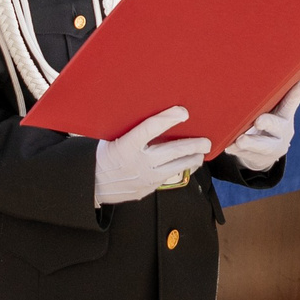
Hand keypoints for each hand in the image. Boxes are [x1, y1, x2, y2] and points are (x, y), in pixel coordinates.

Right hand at [94, 106, 211, 204]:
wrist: (93, 185)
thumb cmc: (104, 157)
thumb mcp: (111, 138)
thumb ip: (131, 130)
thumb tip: (151, 113)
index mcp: (126, 145)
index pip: (149, 128)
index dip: (167, 119)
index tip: (182, 112)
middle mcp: (138, 162)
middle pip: (173, 151)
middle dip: (194, 144)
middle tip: (206, 140)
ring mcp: (145, 177)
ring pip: (177, 167)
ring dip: (192, 159)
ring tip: (201, 153)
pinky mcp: (148, 188)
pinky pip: (169, 178)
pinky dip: (181, 169)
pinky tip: (188, 164)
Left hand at [228, 81, 299, 170]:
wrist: (266, 153)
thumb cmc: (271, 124)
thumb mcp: (280, 113)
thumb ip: (286, 99)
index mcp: (285, 118)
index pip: (290, 105)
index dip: (294, 97)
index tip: (299, 86)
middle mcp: (281, 134)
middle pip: (276, 127)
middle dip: (267, 122)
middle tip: (258, 121)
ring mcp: (269, 149)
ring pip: (261, 146)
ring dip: (250, 142)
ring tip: (240, 140)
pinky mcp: (255, 157)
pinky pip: (245, 154)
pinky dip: (236, 150)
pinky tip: (229, 147)